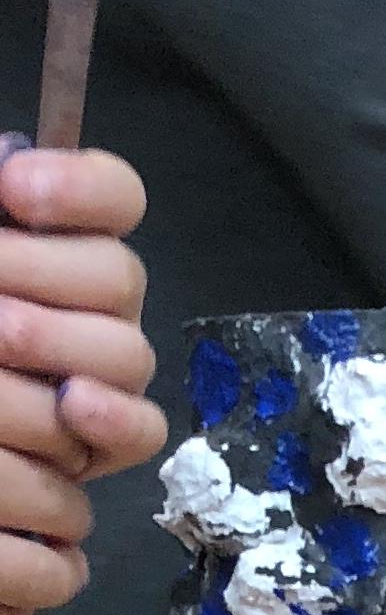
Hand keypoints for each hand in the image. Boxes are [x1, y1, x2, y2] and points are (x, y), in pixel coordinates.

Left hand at [0, 144, 163, 614]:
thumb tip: (7, 174)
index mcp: (66, 239)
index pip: (117, 196)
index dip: (83, 189)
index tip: (13, 188)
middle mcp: (99, 302)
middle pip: (120, 275)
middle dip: (41, 269)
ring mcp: (108, 371)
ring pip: (127, 351)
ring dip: (55, 341)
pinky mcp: (106, 440)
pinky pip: (143, 430)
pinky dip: (114, 416)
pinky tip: (72, 403)